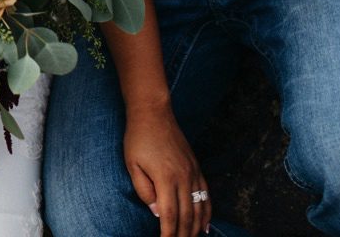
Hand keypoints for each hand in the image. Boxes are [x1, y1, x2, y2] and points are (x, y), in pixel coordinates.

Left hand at [124, 107, 211, 236]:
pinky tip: (204, 225)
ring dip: (195, 228)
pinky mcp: (196, 168)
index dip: (168, 233)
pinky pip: (206, 195)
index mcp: (165, 178)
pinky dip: (207, 212)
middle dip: (182, 235)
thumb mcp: (132, 165)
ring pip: (199, 208)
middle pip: (186, 215)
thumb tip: (157, 212)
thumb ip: (144, 191)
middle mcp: (183, 177)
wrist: (154, 113)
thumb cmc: (138, 139)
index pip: (169, 215)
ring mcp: (193, 172)